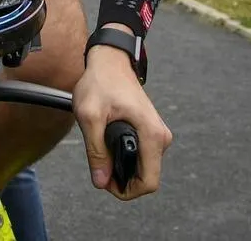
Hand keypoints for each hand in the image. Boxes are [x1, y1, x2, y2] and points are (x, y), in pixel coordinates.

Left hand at [73, 25, 171, 199]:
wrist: (111, 60)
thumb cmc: (101, 82)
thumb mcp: (90, 116)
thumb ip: (96, 152)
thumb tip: (101, 182)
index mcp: (151, 135)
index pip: (149, 182)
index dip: (126, 190)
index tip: (105, 181)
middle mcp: (160, 137)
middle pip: (146, 177)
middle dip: (122, 180)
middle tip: (98, 167)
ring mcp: (157, 133)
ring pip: (143, 167)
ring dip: (122, 167)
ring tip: (100, 152)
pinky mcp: (151, 130)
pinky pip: (142, 155)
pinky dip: (125, 157)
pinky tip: (107, 145)